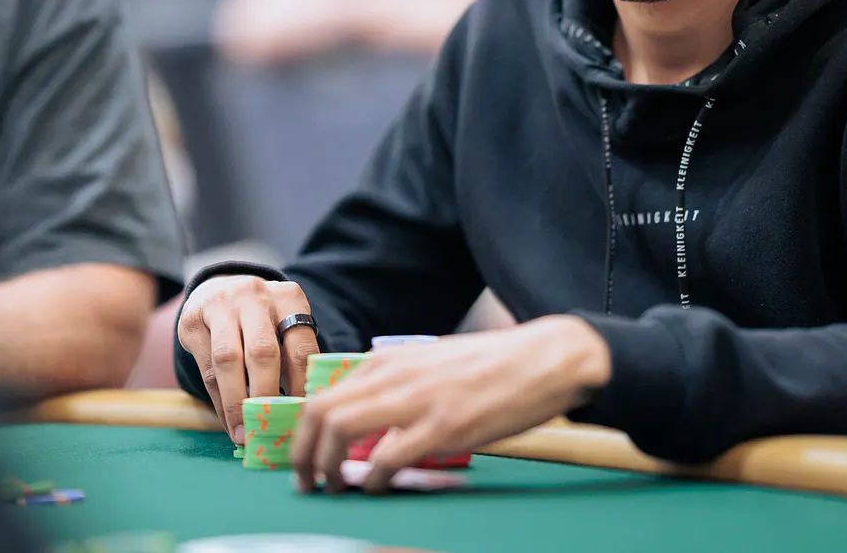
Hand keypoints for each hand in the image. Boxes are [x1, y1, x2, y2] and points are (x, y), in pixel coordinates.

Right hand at [176, 275, 320, 442]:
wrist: (219, 287)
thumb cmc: (261, 318)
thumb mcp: (285, 324)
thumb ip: (293, 357)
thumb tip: (300, 412)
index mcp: (288, 297)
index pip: (300, 347)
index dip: (302, 386)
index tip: (300, 416)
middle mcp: (253, 295)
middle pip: (262, 352)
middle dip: (265, 396)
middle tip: (267, 427)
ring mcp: (219, 305)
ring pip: (228, 359)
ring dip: (236, 402)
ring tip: (242, 432)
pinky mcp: (191, 319)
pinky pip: (206, 367)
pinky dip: (218, 399)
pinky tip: (227, 419)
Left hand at [291, 315, 611, 493]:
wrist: (544, 358)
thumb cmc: (490, 365)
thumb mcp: (429, 363)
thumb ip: (396, 385)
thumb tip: (367, 420)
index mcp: (388, 360)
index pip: (324, 396)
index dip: (305, 433)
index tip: (305, 457)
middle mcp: (393, 375)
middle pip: (320, 413)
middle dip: (303, 454)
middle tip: (306, 482)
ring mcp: (416, 401)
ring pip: (341, 430)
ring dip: (327, 466)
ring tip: (333, 488)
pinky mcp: (443, 428)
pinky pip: (388, 458)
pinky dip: (375, 480)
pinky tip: (380, 489)